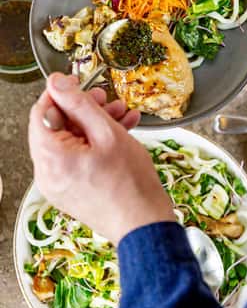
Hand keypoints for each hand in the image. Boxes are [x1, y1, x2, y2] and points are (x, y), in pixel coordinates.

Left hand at [29, 73, 174, 244]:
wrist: (144, 225)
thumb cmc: (130, 186)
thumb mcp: (108, 133)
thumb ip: (80, 104)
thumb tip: (57, 84)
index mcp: (51, 158)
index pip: (41, 113)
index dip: (60, 93)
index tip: (77, 83)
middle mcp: (48, 173)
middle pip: (57, 128)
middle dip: (84, 109)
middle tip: (105, 100)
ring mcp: (59, 184)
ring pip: (70, 142)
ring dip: (94, 125)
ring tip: (120, 116)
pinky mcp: (71, 191)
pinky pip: (77, 159)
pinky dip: (95, 145)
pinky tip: (120, 134)